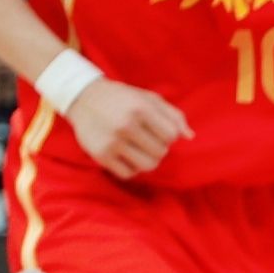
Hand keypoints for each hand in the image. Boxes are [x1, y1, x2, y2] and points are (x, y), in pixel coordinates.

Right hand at [64, 79, 185, 178]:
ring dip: (149, 160)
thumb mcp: (149, 98)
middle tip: (147, 139)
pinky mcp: (101, 155)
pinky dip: (132, 168)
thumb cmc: (123, 98)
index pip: (172, 135)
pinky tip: (127, 156)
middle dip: (159, 147)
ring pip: (148, 166)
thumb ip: (173, 115)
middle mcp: (126, 125)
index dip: (169, 135)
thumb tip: (190, 137)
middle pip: (161, 152)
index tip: (158, 129)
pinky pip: (128, 174)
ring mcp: (112, 142)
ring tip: (141, 150)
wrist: (83, 98)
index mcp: (141, 108)